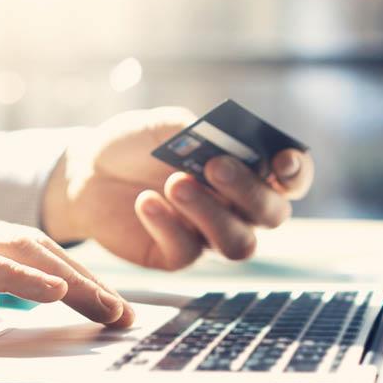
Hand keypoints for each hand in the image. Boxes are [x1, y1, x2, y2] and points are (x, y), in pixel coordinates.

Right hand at [0, 197, 132, 325]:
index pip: (30, 253)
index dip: (72, 276)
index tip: (101, 303)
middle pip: (39, 250)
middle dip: (87, 281)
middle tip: (122, 311)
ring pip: (21, 252)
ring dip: (70, 280)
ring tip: (106, 306)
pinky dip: (22, 277)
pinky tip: (54, 291)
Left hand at [43, 107, 313, 268]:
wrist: (87, 171)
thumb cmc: (133, 144)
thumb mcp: (163, 126)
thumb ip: (197, 133)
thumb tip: (225, 144)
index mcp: (245, 169)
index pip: (290, 178)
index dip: (296, 173)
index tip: (281, 161)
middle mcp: (236, 207)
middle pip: (271, 215)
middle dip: (249, 191)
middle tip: (214, 166)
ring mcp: (208, 235)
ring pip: (238, 243)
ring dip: (212, 214)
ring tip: (175, 183)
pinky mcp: (175, 255)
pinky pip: (187, 252)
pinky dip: (168, 225)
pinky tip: (145, 201)